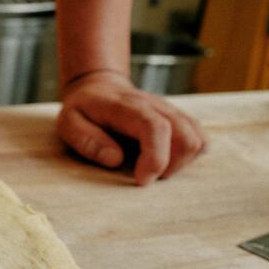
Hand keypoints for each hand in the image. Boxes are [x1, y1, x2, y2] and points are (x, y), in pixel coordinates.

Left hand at [56, 71, 206, 185]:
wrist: (99, 87)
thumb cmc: (83, 110)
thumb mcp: (69, 123)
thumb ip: (87, 140)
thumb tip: (116, 159)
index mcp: (127, 107)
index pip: (155, 127)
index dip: (155, 158)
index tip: (142, 180)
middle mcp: (156, 106)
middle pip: (186, 137)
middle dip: (170, 166)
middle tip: (145, 176)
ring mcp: (171, 111)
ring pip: (198, 139)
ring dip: (181, 163)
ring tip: (154, 168)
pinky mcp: (179, 119)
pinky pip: (200, 139)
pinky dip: (188, 157)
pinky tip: (165, 160)